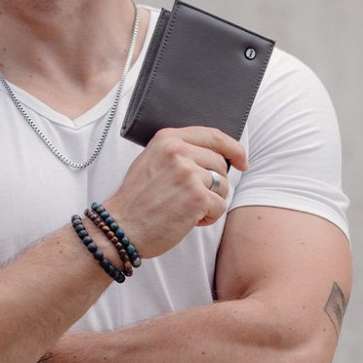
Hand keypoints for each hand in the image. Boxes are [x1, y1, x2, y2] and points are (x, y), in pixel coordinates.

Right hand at [102, 126, 247, 257]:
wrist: (121, 227)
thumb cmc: (137, 200)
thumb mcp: (152, 161)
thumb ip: (178, 151)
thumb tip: (217, 154)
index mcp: (168, 139)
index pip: (214, 136)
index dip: (234, 149)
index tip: (242, 162)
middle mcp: (178, 151)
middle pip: (221, 164)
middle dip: (213, 185)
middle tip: (189, 199)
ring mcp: (188, 173)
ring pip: (223, 186)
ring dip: (210, 202)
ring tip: (185, 209)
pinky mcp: (197, 196)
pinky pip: (220, 206)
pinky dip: (208, 217)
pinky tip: (187, 220)